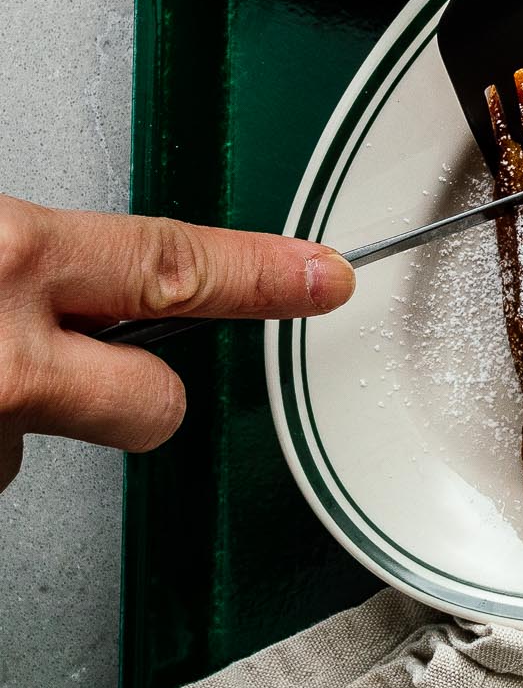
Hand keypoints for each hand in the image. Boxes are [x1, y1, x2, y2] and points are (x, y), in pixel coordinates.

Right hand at [0, 195, 354, 492]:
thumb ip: (36, 251)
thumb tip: (78, 261)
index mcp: (17, 257)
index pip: (178, 266)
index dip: (261, 276)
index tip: (325, 279)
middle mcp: (10, 354)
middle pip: (155, 401)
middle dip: (144, 395)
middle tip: (86, 366)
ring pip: (52, 436)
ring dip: (20, 409)